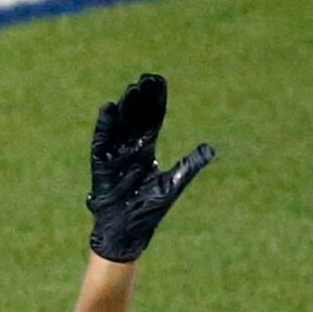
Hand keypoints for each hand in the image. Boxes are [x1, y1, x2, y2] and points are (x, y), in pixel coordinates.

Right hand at [86, 74, 213, 262]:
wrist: (126, 233)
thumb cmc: (148, 212)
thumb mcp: (172, 185)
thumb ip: (189, 165)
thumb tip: (211, 148)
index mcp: (146, 151)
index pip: (152, 120)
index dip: (156, 101)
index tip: (159, 81)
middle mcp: (130, 149)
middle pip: (136, 117)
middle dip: (141, 98)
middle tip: (146, 78)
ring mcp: (115, 155)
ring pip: (120, 124)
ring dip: (125, 107)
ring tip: (132, 89)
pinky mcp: (101, 164)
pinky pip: (102, 141)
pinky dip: (104, 125)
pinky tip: (108, 108)